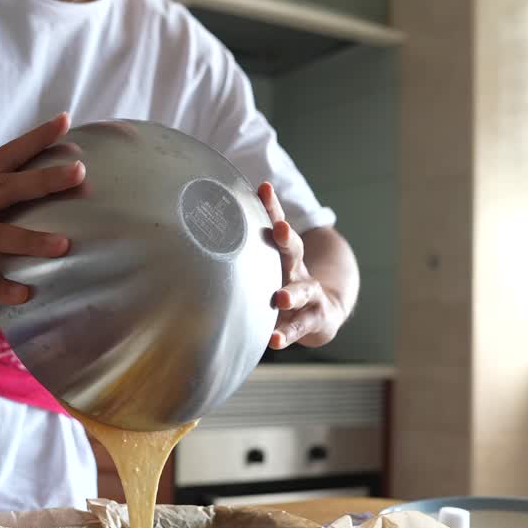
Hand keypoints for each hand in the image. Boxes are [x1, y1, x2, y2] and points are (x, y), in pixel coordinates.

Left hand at [259, 182, 344, 349]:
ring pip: (303, 291)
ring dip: (292, 294)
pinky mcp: (315, 318)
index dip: (272, 206)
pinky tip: (273, 340)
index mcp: (285, 254)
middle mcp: (298, 270)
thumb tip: (203, 229)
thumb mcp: (272, 265)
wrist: (324, 312)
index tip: (263, 187)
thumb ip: (247, 251)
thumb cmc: (287, 284)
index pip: (278, 225)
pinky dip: (287, 334)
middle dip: (287, 239)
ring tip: (281, 299)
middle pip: (294, 251)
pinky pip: (300, 327)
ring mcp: (310, 294)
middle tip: (280, 229)